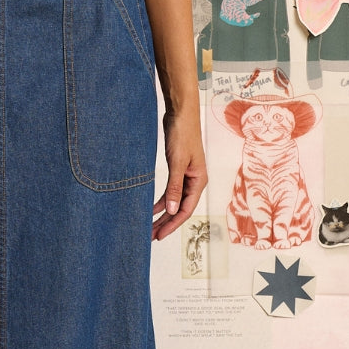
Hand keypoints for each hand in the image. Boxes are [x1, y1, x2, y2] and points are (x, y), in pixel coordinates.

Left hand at [152, 110, 206, 239]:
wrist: (181, 113)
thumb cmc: (183, 133)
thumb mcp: (178, 162)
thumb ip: (174, 187)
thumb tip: (171, 209)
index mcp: (198, 181)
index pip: (185, 210)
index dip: (172, 224)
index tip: (159, 235)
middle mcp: (194, 181)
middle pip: (179, 208)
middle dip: (165, 223)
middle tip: (150, 236)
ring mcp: (187, 176)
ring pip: (174, 201)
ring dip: (163, 213)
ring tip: (149, 226)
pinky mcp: (178, 170)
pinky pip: (171, 191)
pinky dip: (162, 200)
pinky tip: (152, 208)